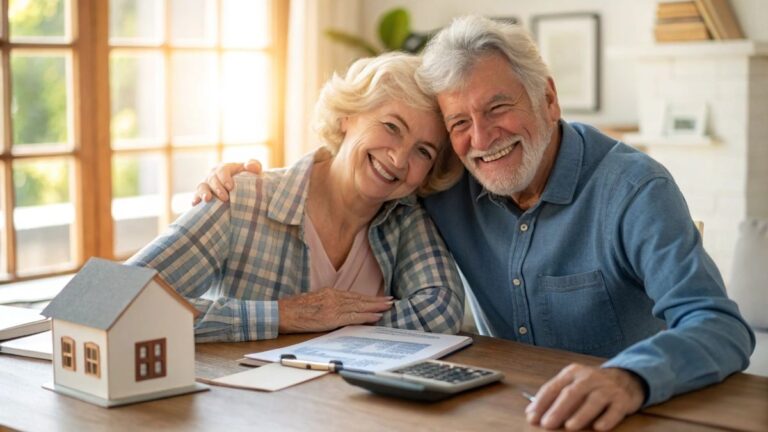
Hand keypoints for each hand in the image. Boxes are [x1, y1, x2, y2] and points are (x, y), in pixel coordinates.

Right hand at [191, 159, 262, 204]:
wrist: (244, 191)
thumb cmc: (249, 179)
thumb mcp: (255, 171)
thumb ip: (255, 165)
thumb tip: (249, 166)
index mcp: (225, 168)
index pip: (223, 170)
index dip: (225, 178)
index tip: (230, 187)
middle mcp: (214, 175)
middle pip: (212, 179)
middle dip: (217, 188)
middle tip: (225, 198)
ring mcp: (207, 185)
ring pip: (202, 186)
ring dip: (203, 192)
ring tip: (207, 199)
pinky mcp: (203, 195)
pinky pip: (197, 195)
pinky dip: (195, 199)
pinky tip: (195, 204)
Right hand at [278, 288, 393, 332]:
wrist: (282, 313)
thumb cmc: (296, 310)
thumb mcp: (315, 302)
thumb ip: (329, 303)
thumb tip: (343, 310)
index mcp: (330, 293)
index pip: (354, 295)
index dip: (369, 298)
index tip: (381, 298)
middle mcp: (334, 297)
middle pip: (360, 299)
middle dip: (377, 301)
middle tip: (391, 301)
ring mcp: (333, 307)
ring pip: (359, 307)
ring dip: (375, 307)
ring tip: (388, 307)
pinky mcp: (331, 318)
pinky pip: (352, 317)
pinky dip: (365, 316)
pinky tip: (375, 317)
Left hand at [525, 364, 644, 430]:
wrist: (626, 378)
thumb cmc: (591, 385)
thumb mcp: (572, 383)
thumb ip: (553, 395)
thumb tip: (531, 412)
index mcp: (572, 373)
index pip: (554, 387)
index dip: (542, 402)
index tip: (532, 417)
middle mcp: (589, 378)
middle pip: (572, 393)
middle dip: (558, 409)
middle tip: (547, 424)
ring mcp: (607, 388)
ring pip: (593, 401)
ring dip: (581, 414)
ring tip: (570, 426)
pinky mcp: (623, 399)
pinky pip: (615, 410)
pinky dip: (607, 418)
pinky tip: (598, 427)